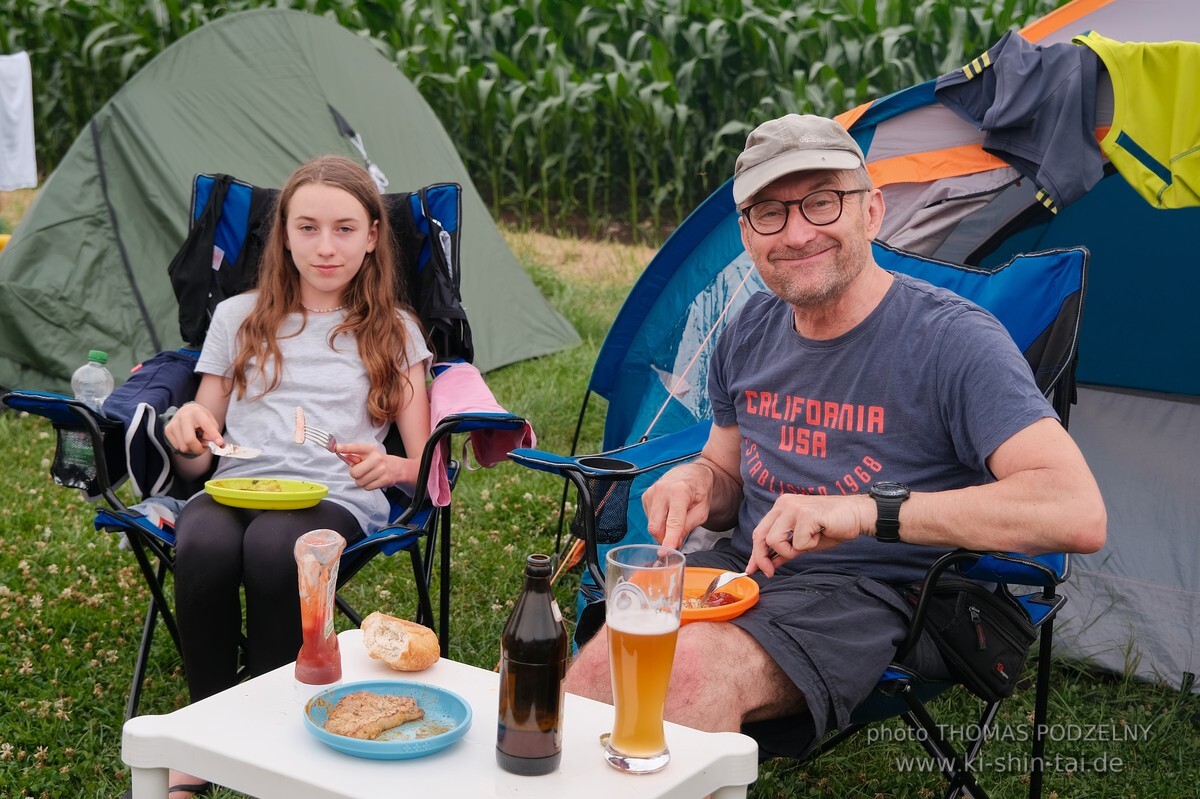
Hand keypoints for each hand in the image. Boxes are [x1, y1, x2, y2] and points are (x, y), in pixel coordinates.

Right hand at [164, 402, 222, 457]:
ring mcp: (173, 424)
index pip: (207, 426)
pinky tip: (188, 441)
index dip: (214, 436)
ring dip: (192, 449)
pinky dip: (185, 448)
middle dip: (199, 449)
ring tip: (196, 442)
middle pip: (190, 440)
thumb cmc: (200, 417)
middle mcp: (183, 417)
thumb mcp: (210, 420)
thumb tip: (216, 444)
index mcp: (197, 412)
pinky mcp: (167, 430)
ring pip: (183, 447)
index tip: (220, 443)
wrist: (186, 410)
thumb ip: (213, 432)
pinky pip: (177, 447)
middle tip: (204, 448)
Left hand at [336, 442, 415, 490]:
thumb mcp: (367, 455)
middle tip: (361, 471)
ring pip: (359, 482)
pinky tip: (373, 480)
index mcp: (370, 449)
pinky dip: (368, 486)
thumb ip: (353, 455)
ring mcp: (381, 470)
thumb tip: (339, 453)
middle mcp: (376, 458)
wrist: (397, 468)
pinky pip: (366, 487)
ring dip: (361, 481)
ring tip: (369, 476)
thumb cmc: (377, 461)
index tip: (334, 448)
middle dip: (355, 474)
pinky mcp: (384, 480)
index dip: (344, 448)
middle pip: (354, 472)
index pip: (355, 447)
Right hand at [643, 462, 715, 549]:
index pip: (673, 522)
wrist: (693, 473)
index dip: (668, 540)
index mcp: (679, 492)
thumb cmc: (700, 491)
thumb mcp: (702, 511)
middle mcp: (662, 490)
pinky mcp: (646, 496)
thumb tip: (674, 543)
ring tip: (675, 520)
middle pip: (656, 526)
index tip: (664, 553)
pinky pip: (649, 518)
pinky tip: (667, 514)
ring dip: (662, 530)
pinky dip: (658, 522)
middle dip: (664, 539)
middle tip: (676, 541)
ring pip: (652, 524)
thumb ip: (688, 527)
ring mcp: (651, 492)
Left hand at [747, 494, 872, 576]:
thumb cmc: (832, 527)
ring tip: (809, 544)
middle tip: (769, 572)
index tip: (753, 569)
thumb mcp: (803, 542)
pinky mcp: (806, 514)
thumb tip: (768, 563)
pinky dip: (809, 546)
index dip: (755, 552)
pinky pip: (797, 542)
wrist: (858, 515)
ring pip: (775, 540)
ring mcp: (794, 507)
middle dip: (762, 558)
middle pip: (761, 535)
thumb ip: (784, 550)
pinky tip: (820, 535)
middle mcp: (784, 504)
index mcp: (781, 507)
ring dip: (791, 551)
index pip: (760, 531)